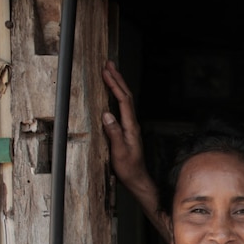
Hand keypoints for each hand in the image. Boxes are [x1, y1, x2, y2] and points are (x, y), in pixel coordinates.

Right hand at [102, 60, 150, 193]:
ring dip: (118, 85)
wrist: (137, 179)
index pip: (123, 101)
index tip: (106, 72)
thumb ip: (113, 133)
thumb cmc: (128, 168)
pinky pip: (122, 108)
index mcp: (131, 127)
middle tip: (109, 64)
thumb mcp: (119, 152)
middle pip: (126, 97)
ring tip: (110, 72)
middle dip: (117, 79)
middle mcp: (132, 124)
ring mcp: (130, 126)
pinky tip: (113, 93)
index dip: (115, 85)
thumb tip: (106, 114)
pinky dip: (117, 96)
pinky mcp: (127, 130)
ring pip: (125, 101)